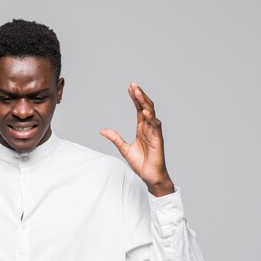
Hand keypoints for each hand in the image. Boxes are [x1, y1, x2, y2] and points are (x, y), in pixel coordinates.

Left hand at [100, 82, 174, 196]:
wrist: (150, 176)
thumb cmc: (141, 163)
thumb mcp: (124, 149)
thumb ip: (115, 138)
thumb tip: (103, 130)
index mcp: (142, 128)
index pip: (138, 109)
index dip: (135, 98)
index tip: (130, 88)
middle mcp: (149, 128)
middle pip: (145, 107)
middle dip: (140, 95)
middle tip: (133, 84)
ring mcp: (154, 132)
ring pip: (151, 113)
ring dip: (144, 102)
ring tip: (138, 92)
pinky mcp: (158, 139)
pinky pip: (155, 126)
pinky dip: (150, 118)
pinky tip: (144, 111)